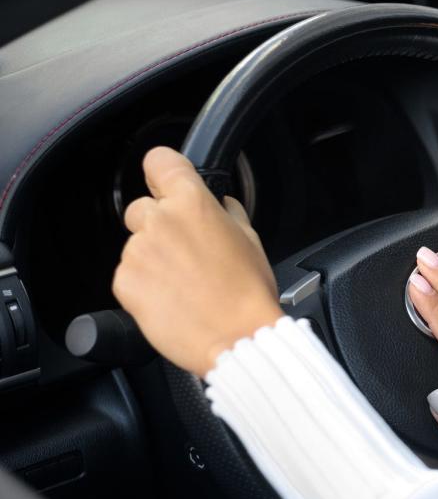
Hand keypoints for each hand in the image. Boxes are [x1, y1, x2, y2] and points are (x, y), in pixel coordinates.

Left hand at [112, 147, 283, 377]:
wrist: (237, 338)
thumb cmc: (248, 294)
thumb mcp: (251, 240)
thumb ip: (228, 214)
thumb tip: (220, 206)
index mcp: (192, 203)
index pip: (159, 161)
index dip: (163, 172)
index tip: (165, 183)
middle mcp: (159, 221)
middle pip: (142, 208)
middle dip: (160, 226)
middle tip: (187, 254)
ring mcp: (138, 251)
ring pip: (137, 246)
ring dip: (154, 260)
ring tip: (185, 285)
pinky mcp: (125, 282)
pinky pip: (129, 275)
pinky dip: (145, 286)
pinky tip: (172, 299)